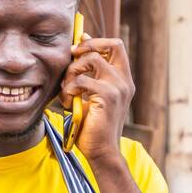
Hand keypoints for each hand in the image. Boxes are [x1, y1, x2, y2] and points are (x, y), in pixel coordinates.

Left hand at [61, 36, 134, 162]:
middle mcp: (124, 81)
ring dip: (72, 70)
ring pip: (91, 59)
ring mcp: (118, 88)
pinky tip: (68, 102)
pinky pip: (81, 81)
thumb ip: (89, 75)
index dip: (96, 41)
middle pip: (111, 44)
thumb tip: (79, 50)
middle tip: (71, 57)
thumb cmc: (93, 126)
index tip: (78, 46)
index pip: (117, 46)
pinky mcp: (108, 96)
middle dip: (88, 46)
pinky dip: (69, 89)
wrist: (101, 151)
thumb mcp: (92, 96)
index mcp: (123, 80)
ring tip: (67, 88)